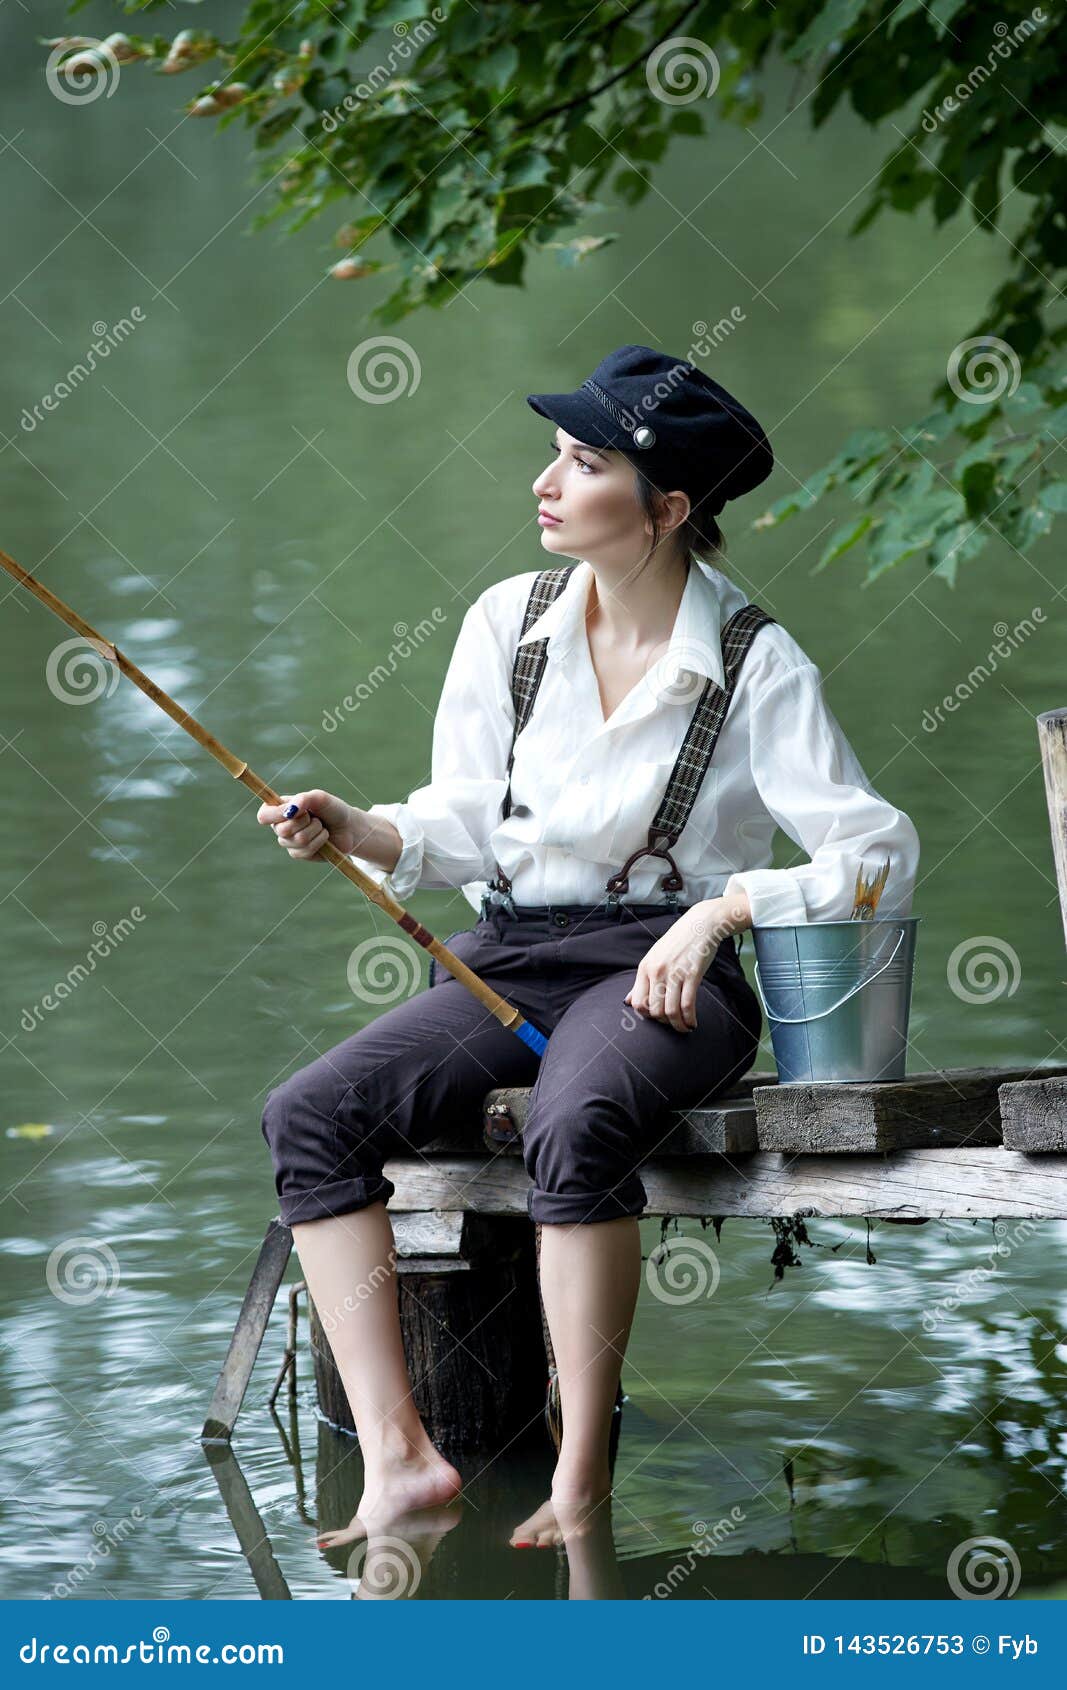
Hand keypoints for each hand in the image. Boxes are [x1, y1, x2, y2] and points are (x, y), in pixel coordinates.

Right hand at [256, 788, 358, 859]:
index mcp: (280, 809)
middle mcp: (280, 826)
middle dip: (304, 821)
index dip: (276, 814)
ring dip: (315, 830)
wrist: (348, 827)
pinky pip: (305, 851)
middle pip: (281, 830)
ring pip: (297, 840)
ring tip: (321, 826)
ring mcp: (289, 842)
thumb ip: (304, 799)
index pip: (263, 815)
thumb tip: (289, 811)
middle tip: (314, 816)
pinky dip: (319, 841)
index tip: (292, 810)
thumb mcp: (320, 798)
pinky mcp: (299, 854)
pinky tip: (324, 837)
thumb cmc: (332, 809)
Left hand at [624, 900, 736, 1033]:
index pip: (637, 1003)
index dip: (647, 1016)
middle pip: (654, 1010)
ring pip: (671, 1011)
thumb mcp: (654, 958)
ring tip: (684, 1028)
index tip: (657, 1018)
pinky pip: (688, 1005)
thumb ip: (642, 981)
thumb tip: (627, 1001)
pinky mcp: (692, 975)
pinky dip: (690, 1019)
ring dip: (678, 1025)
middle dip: (664, 1023)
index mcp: (645, 968)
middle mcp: (657, 971)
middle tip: (673, 1023)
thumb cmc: (677, 943)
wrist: (700, 925)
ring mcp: (674, 973)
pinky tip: (693, 1023)